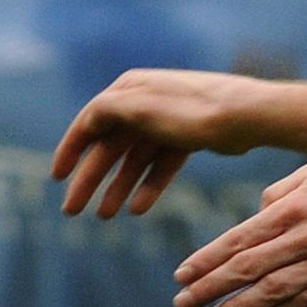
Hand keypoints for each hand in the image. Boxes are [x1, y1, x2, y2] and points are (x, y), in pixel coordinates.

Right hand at [52, 69, 265, 216]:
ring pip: (136, 159)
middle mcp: (148, 101)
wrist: (250, 116)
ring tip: (105, 217)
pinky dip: (150, 185)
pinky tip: (139, 208)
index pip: (91, 121)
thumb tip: (89, 119)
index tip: (56, 178)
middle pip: (111, 145)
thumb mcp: (143, 109)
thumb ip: (108, 111)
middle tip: (72, 212)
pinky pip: (162, 164)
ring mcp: (170, 119)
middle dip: (91, 179)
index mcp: (132, 88)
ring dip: (118, 187)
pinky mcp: (191, 135)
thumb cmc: (194, 111)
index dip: (71, 149)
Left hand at [174, 161, 306, 306]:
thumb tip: (252, 215)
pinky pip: (297, 305)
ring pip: (268, 292)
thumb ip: (280, 192)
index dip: (206, 260)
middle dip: (207, 288)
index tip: (181, 274)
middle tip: (181, 302)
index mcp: (296, 206)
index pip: (239, 238)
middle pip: (245, 269)